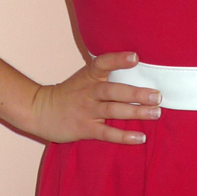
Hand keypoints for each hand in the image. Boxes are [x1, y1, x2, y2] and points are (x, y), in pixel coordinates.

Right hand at [30, 52, 158, 144]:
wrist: (39, 110)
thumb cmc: (69, 93)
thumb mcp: (84, 78)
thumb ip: (105, 74)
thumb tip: (138, 69)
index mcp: (89, 76)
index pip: (103, 63)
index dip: (118, 59)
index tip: (135, 57)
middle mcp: (89, 92)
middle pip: (113, 90)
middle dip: (136, 93)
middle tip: (157, 95)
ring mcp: (86, 111)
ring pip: (113, 111)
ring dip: (135, 112)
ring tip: (155, 113)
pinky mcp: (85, 129)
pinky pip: (106, 133)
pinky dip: (123, 136)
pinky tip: (140, 137)